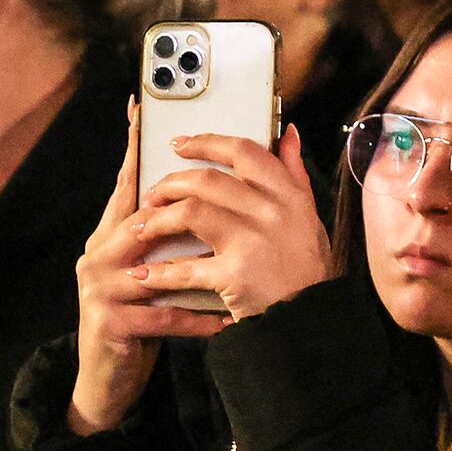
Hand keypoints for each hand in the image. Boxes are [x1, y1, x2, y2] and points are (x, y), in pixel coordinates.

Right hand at [68, 117, 228, 436]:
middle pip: (139, 220)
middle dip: (181, 212)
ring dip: (195, 268)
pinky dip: (198, 316)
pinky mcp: (109, 325)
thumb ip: (187, 228)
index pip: (125, 184)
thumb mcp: (164, 267)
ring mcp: (98, 289)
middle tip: (226, 207)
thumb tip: (216, 186)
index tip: (142, 108)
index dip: (134, 147)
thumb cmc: (147, 313)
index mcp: (113, 234)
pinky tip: (227, 319)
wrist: (110, 377)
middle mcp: (99, 254)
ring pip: (149, 266)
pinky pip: (162, 315)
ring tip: (237, 265)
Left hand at [130, 131, 329, 322]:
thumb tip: (286, 133)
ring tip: (143, 227)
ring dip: (158, 219)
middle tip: (153, 193)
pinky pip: (185, 267)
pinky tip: (143, 273)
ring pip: (190, 212)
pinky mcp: (234, 275)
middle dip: (170, 183)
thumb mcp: (308, 214)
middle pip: (207, 180)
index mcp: (288, 193)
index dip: (206, 143)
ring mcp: (251, 242)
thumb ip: (294, 173)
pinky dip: (158, 272)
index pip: (244, 151)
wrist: (308, 317)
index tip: (180, 143)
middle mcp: (271, 212)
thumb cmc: (305, 265)